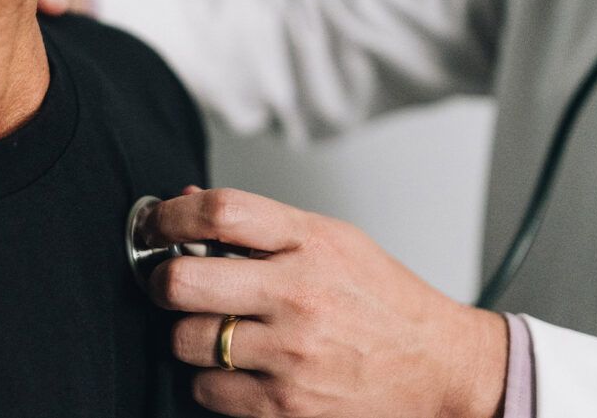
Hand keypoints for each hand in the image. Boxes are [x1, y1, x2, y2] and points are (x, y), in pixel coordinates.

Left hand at [145, 187, 508, 417]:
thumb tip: (189, 199)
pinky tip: (242, 368)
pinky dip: (213, 380)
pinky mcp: (285, 405)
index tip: (156, 225)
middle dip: (163, 282)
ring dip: (191, 335)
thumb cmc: (386, 302)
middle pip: (182, 283)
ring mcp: (290, 354)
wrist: (440, 367)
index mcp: (311, 242)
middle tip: (170, 284)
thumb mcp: (335, 242)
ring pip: (186, 340)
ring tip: (220, 330)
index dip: (170, 217)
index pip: (220, 213)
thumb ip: (263, 225)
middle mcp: (299, 294)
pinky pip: (207, 390)